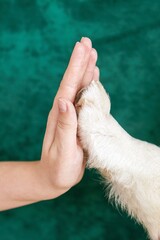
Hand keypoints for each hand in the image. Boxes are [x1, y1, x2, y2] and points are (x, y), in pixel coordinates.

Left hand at [40, 37, 98, 196]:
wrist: (53, 177)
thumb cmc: (58, 168)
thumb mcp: (62, 150)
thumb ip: (65, 126)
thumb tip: (65, 101)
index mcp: (60, 115)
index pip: (68, 86)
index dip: (76, 67)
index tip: (82, 48)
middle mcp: (64, 111)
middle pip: (73, 82)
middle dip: (80, 62)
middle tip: (87, 43)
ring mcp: (70, 115)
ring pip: (79, 88)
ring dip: (85, 71)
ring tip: (92, 55)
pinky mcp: (77, 120)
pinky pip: (83, 99)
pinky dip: (89, 86)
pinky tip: (93, 78)